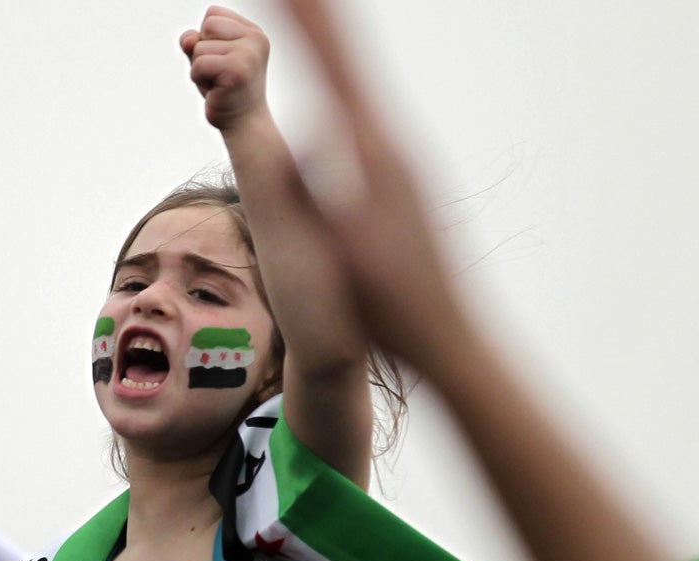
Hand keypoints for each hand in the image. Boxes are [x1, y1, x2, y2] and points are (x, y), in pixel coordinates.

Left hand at [180, 6, 270, 130]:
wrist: (244, 125)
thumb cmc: (226, 91)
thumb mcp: (208, 59)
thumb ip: (195, 42)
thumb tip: (188, 40)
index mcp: (253, 31)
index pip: (213, 14)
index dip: (207, 37)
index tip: (222, 60)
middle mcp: (255, 38)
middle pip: (207, 25)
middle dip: (202, 50)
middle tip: (219, 74)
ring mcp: (248, 53)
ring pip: (199, 47)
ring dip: (200, 68)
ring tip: (219, 84)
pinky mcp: (237, 70)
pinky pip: (198, 64)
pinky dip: (198, 79)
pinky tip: (215, 90)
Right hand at [279, 0, 473, 374]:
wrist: (449, 340)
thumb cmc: (393, 308)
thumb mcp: (344, 257)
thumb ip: (320, 202)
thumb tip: (300, 141)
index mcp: (375, 159)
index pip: (337, 71)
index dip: (309, 22)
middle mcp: (394, 149)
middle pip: (350, 66)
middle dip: (318, 24)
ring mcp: (402, 165)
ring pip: (359, 92)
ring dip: (331, 54)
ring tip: (308, 20)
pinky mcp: (402, 185)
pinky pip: (364, 121)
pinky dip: (341, 92)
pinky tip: (336, 96)